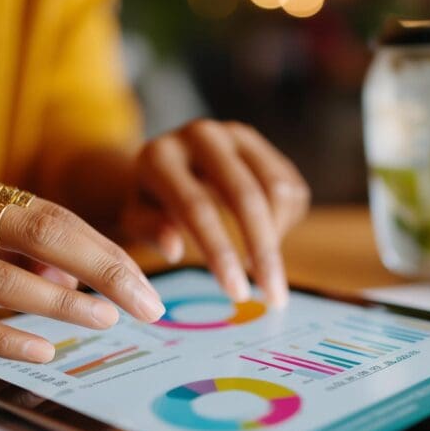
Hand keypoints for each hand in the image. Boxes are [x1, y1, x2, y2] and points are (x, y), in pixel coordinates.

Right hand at [0, 171, 165, 361]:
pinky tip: (40, 349)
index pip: (57, 216)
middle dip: (102, 270)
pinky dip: (0, 334)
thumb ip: (25, 252)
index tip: (146, 285)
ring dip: (58, 302)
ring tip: (102, 322)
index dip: (106, 251)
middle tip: (144, 305)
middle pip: (41, 233)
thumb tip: (82, 285)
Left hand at [121, 120, 309, 306]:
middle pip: (246, 196)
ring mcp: (235, 134)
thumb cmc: (153, 203)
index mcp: (160, 156)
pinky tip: (265, 238)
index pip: (196, 207)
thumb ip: (150, 231)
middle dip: (263, 250)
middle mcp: (201, 135)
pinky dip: (285, 223)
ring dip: (278, 237)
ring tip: (263, 269)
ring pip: (277, 189)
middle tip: (274, 296)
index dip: (220, 252)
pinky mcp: (261, 143)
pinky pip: (291, 187)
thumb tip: (174, 248)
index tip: (237, 294)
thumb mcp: (138, 219)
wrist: (170, 165)